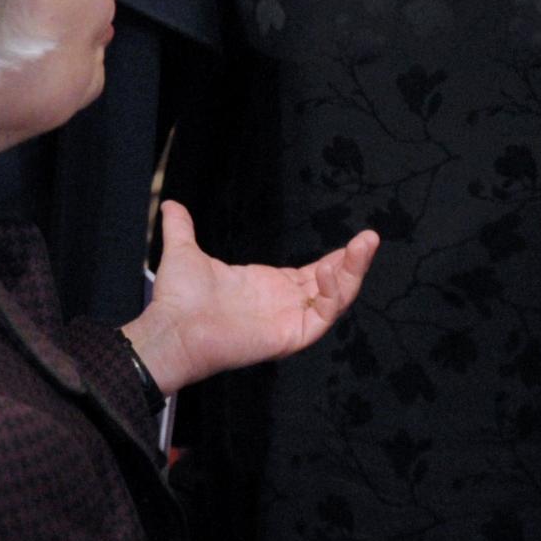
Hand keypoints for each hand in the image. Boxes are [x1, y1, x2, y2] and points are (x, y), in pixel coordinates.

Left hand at [122, 200, 378, 395]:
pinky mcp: (291, 335)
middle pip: (332, 285)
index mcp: (268, 287)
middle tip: (369, 238)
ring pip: (335, 299)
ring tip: (365, 245)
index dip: (336, 259)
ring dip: (353, 273)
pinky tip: (336, 270)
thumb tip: (170, 205)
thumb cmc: (178, 300)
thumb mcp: (185, 253)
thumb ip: (182, 228)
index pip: (314, 274)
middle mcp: (283, 304)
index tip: (357, 240)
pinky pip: (324, 316)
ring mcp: (289, 320)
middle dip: (353, 262)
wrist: (172, 328)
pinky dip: (336, 294)